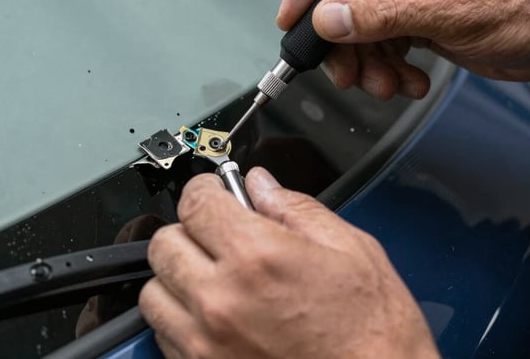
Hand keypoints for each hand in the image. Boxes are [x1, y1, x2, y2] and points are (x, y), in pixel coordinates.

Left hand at [139, 168, 437, 358]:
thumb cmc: (374, 333)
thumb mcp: (351, 250)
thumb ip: (295, 208)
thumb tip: (260, 185)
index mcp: (257, 256)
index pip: (195, 203)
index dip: (205, 190)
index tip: (214, 193)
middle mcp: (221, 299)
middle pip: (164, 244)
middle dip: (189, 231)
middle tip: (218, 236)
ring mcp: (205, 344)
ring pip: (154, 292)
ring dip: (178, 277)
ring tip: (215, 280)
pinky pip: (164, 336)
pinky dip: (181, 319)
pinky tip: (217, 317)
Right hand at [277, 0, 529, 99]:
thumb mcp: (454, 9)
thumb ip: (385, 13)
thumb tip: (328, 17)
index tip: (294, 14)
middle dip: (339, 34)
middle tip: (343, 69)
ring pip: (354, 20)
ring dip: (362, 59)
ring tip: (384, 83)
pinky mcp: (411, 11)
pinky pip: (375, 39)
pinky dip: (383, 66)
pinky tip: (406, 79)